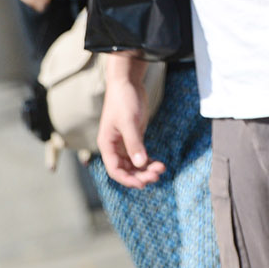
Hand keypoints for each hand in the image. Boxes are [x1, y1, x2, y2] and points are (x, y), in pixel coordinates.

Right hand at [97, 60, 165, 188]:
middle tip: (157, 175)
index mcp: (107, 144)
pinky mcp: (134, 138)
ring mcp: (124, 143)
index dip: (128, 180)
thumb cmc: (123, 101)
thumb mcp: (129, 123)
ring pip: (134, 164)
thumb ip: (134, 144)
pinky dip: (149, 162)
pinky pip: (140, 156)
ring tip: (161, 168)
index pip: (115, 170)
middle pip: (126, 170)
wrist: (127, 83)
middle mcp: (114, 146)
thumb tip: (140, 164)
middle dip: (140, 175)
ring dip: (146, 170)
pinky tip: (159, 163)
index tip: (143, 184)